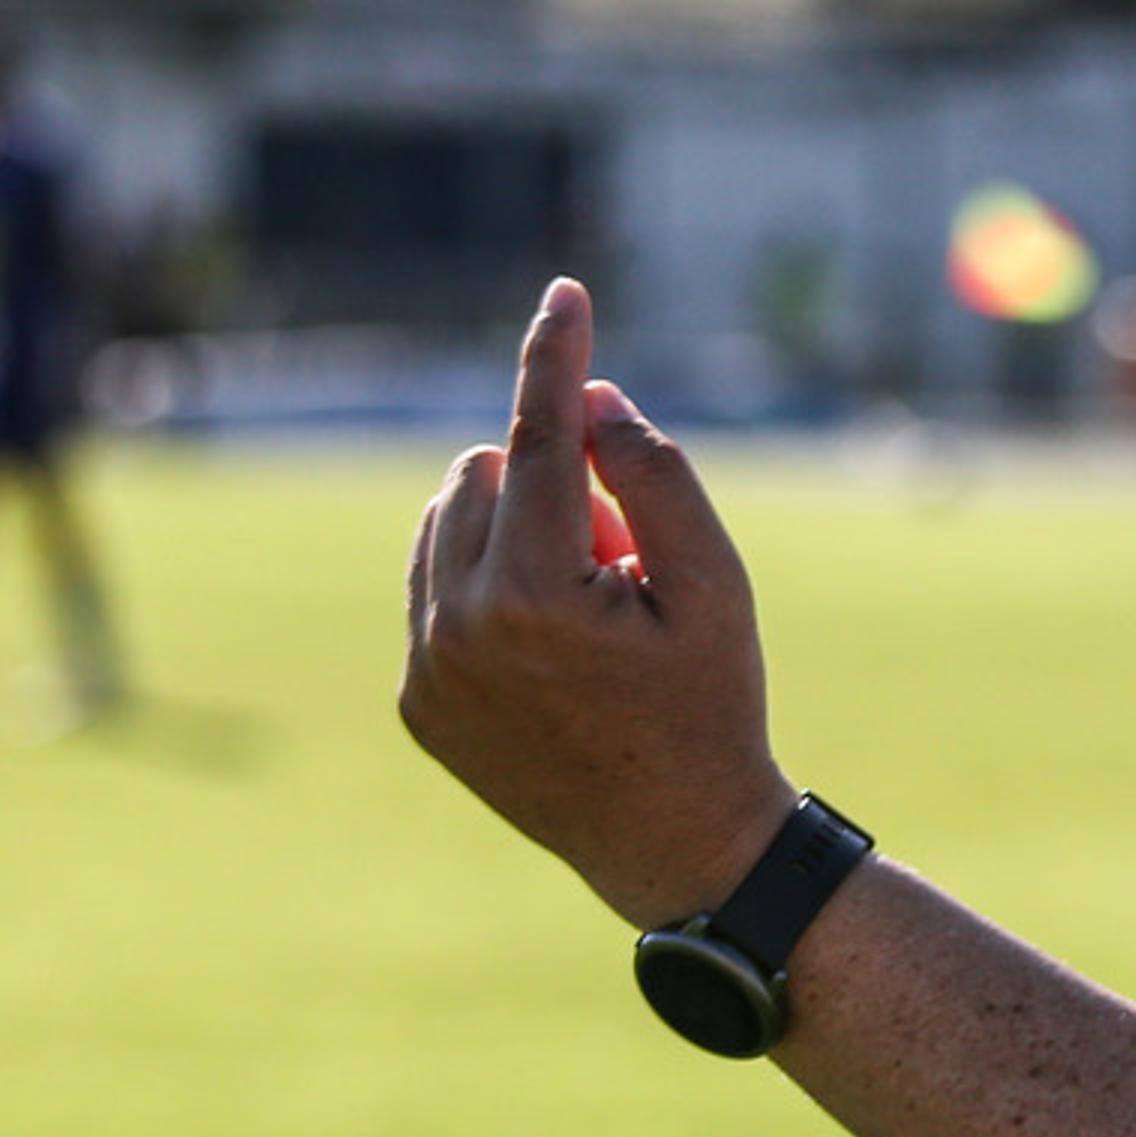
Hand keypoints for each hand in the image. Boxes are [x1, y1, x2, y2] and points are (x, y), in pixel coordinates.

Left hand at [399, 277, 793, 924]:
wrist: (676, 845)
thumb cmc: (712, 708)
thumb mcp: (718, 585)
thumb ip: (656, 477)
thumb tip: (588, 399)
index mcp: (538, 594)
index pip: (538, 439)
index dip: (555, 357)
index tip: (564, 291)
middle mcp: (460, 628)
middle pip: (485, 472)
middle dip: (554, 486)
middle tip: (622, 565)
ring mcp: (428, 670)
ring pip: (446, 524)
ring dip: (513, 529)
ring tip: (587, 610)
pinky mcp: (417, 702)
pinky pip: (434, 592)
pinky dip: (488, 589)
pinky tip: (551, 655)